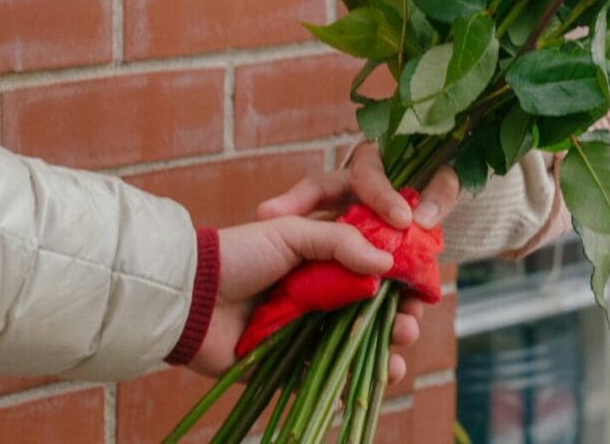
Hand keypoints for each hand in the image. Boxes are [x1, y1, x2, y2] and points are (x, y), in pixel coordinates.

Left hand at [189, 214, 409, 377]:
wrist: (188, 299)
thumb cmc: (237, 255)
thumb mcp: (292, 233)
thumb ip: (341, 242)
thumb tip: (387, 263)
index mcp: (325, 254)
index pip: (376, 262)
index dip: (402, 271)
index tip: (421, 279)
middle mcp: (324, 290)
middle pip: (379, 304)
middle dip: (402, 311)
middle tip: (411, 319)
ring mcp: (312, 326)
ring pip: (365, 338)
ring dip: (391, 343)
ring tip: (402, 343)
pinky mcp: (297, 360)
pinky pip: (337, 372)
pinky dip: (363, 377)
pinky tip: (384, 374)